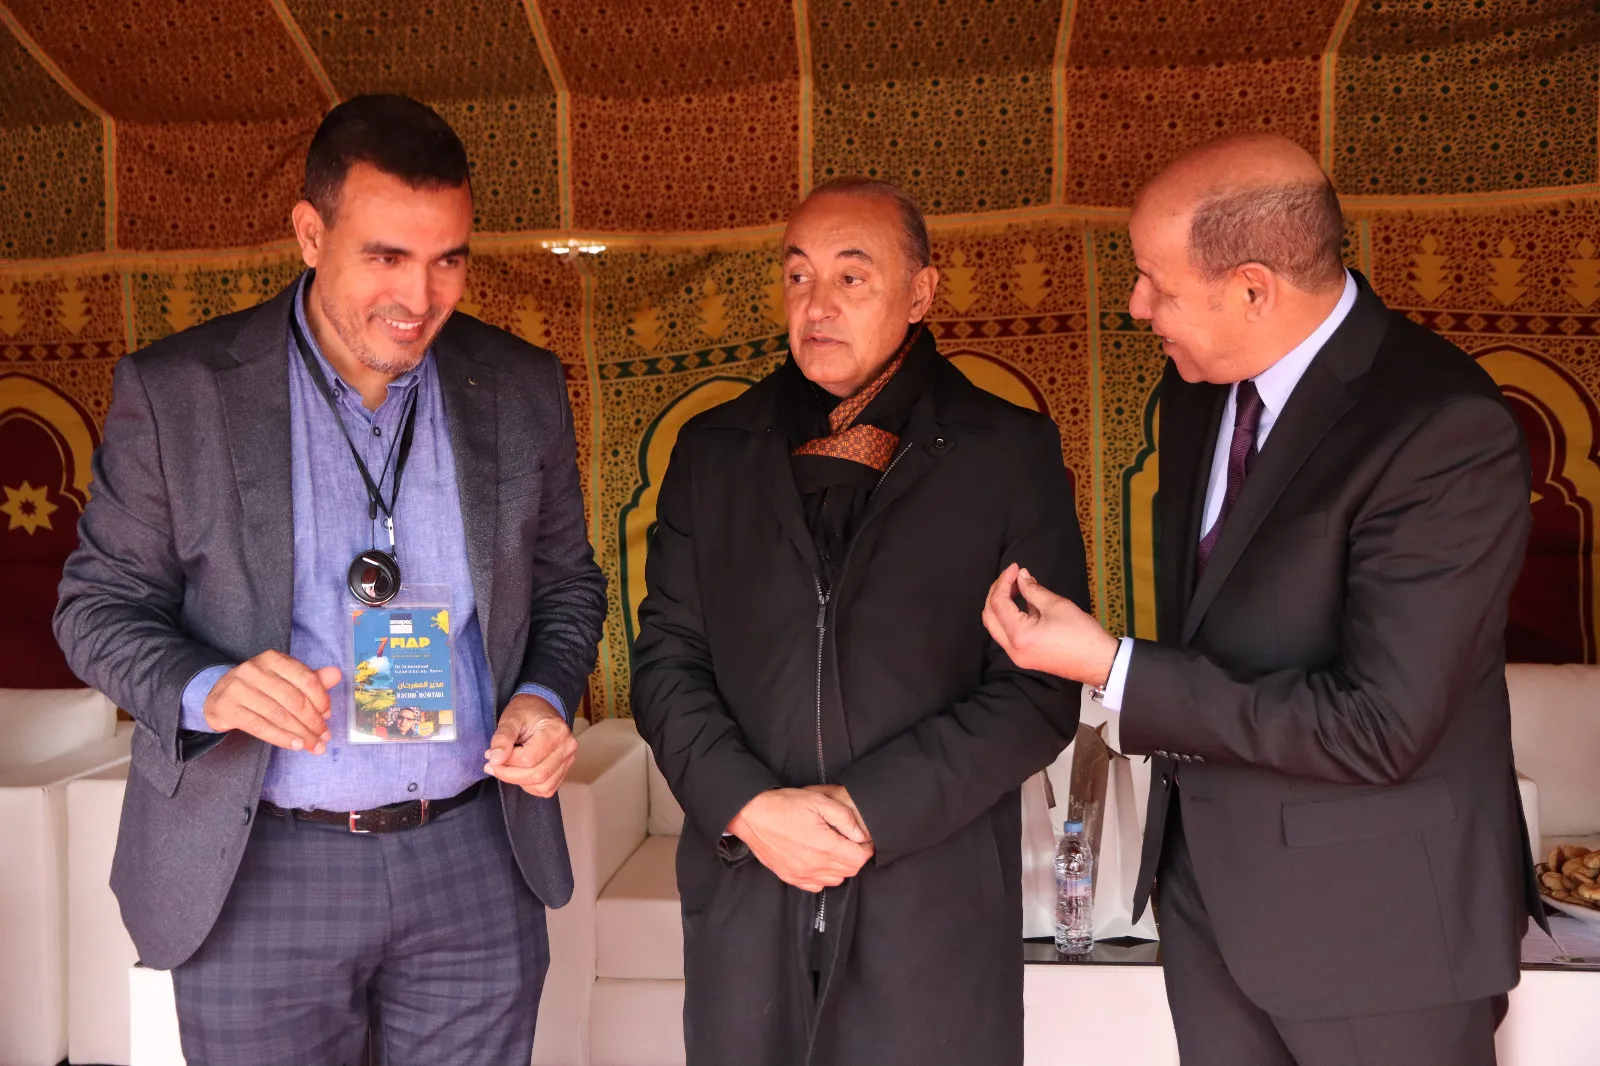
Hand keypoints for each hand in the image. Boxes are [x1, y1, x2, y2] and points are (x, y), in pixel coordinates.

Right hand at [203, 650, 339, 752]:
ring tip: (314, 745)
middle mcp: (254, 670)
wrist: (218, 696)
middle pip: (294, 699)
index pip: (306, 679)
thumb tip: (337, 674)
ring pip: (278, 715)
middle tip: (324, 736)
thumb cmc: (259, 688)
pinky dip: (281, 738)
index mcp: (273, 659)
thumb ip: (311, 679)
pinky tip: (296, 745)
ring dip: (301, 733)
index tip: (328, 715)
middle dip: (313, 721)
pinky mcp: (227, 708)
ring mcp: (238, 688)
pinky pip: (259, 726)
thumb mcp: (285, 679)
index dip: (321, 700)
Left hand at [484, 694, 577, 797]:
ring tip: (505, 769)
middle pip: (537, 775)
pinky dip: (530, 786)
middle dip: (509, 775)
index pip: (529, 758)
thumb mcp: (511, 718)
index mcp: (556, 731)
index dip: (507, 761)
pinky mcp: (564, 770)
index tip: (490, 754)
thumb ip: (502, 738)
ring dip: (519, 782)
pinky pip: (547, 789)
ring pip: (543, 786)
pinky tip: (519, 773)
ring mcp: (568, 760)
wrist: (541, 708)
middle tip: (492, 766)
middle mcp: (567, 747)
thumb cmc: (526, 711)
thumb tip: (495, 760)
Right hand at [727, 788, 874, 892]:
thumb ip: (844, 818)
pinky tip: (819, 861)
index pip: (859, 859)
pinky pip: (816, 886)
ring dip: (841, 867)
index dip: (866, 849)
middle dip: (855, 857)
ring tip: (835, 850)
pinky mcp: (790, 877)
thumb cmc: (784, 805)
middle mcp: (814, 865)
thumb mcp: (818, 801)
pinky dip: (823, 877)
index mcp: (825, 846)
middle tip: (850, 842)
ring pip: (835, 880)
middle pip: (849, 871)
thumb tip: (860, 835)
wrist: (752, 815)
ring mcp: (801, 874)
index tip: (863, 840)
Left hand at [982, 563, 1119, 685]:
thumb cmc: (1082, 634)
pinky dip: (1011, 618)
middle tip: (1010, 577)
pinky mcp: (1026, 658)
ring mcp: (1018, 656)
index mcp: (1019, 635)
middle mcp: (1013, 649)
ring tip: (1017, 586)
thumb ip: (1033, 589)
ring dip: (1002, 605)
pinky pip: (1010, 635)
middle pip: (990, 616)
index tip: (1014, 567)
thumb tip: (1021, 576)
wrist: (1099, 662)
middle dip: (997, 593)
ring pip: (997, 627)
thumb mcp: (1056, 605)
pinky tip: (1025, 603)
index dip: (1004, 581)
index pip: (998, 603)